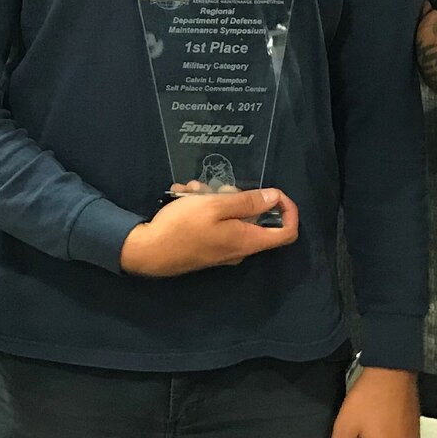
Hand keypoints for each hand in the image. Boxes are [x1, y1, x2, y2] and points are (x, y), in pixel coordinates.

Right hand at [119, 188, 298, 276]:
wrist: (148, 252)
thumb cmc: (183, 228)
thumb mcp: (215, 206)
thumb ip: (248, 202)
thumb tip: (276, 198)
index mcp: (248, 241)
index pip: (287, 232)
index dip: (289, 210)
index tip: (275, 193)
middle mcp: (240, 249)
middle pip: (253, 217)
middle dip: (234, 195)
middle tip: (212, 185)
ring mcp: (223, 249)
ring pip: (229, 215)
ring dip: (212, 197)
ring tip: (189, 190)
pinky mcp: (207, 247)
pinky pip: (214, 223)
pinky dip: (202, 208)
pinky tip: (183, 197)